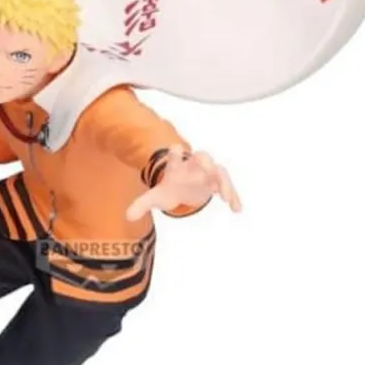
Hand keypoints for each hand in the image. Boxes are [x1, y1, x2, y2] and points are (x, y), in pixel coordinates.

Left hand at [126, 145, 241, 219]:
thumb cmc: (170, 188)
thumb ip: (141, 204)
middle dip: (206, 161)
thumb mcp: (156, 197)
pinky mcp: (218, 183)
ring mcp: (208, 173)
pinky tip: (237, 209)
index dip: (175, 154)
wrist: (184, 187)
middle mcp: (195, 166)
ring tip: (227, 198)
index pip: (175, 156)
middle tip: (211, 170)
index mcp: (178, 167)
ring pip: (220, 171)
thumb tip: (127, 217)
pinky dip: (234, 196)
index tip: (175, 148)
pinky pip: (228, 187)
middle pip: (203, 156)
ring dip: (224, 183)